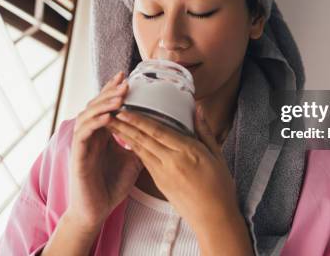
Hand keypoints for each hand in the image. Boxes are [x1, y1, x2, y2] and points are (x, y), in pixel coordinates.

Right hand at [65, 71, 143, 231]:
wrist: (97, 210)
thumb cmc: (112, 185)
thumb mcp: (133, 160)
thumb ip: (140, 144)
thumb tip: (160, 131)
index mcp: (103, 133)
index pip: (107, 105)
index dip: (114, 90)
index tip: (128, 76)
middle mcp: (91, 135)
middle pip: (96, 104)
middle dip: (110, 91)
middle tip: (125, 80)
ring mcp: (82, 144)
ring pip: (88, 115)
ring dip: (104, 104)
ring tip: (119, 95)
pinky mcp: (77, 156)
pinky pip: (83, 134)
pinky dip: (95, 123)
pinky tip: (107, 117)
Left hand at [108, 108, 248, 242]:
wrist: (214, 220)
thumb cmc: (220, 187)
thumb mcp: (217, 155)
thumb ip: (204, 131)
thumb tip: (197, 110)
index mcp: (188, 152)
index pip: (158, 131)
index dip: (139, 120)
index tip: (125, 110)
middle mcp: (172, 162)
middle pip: (144, 139)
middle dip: (125, 125)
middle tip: (109, 112)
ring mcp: (164, 174)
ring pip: (141, 150)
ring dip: (125, 136)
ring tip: (112, 124)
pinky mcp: (160, 183)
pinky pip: (145, 161)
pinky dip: (134, 149)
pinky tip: (127, 141)